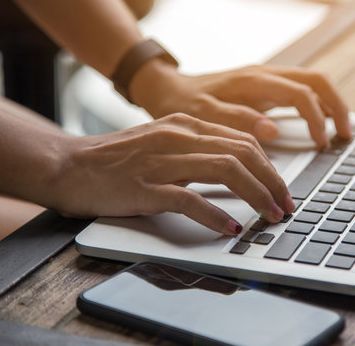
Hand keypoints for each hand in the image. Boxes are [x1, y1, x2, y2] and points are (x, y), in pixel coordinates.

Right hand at [50, 113, 294, 234]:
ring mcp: (162, 161)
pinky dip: (214, 215)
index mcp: (187, 125)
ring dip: (255, 196)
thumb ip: (199, 151)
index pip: (244, 141)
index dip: (270, 168)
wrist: (69, 165)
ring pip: (225, 170)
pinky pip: (189, 199)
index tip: (282, 190)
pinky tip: (229, 228)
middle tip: (285, 207)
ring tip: (268, 216)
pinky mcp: (145, 187)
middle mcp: (178, 136)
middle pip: (242, 154)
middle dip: (272, 182)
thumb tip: (239, 172)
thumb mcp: (165, 143)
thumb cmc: (119, 160)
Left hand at [130, 62, 351, 148]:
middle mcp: (265, 76)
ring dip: (330, 105)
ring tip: (340, 132)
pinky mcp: (264, 88)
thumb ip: (238, 120)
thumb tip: (272, 130)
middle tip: (346, 135)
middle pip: (317, 81)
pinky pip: (300, 91)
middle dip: (337, 106)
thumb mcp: (203, 115)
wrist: (167, 89)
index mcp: (254, 81)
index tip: (321, 143)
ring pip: (312, 84)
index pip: (301, 93)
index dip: (317, 118)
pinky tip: (319, 124)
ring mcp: (267, 80)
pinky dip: (316, 106)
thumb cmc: (182, 104)